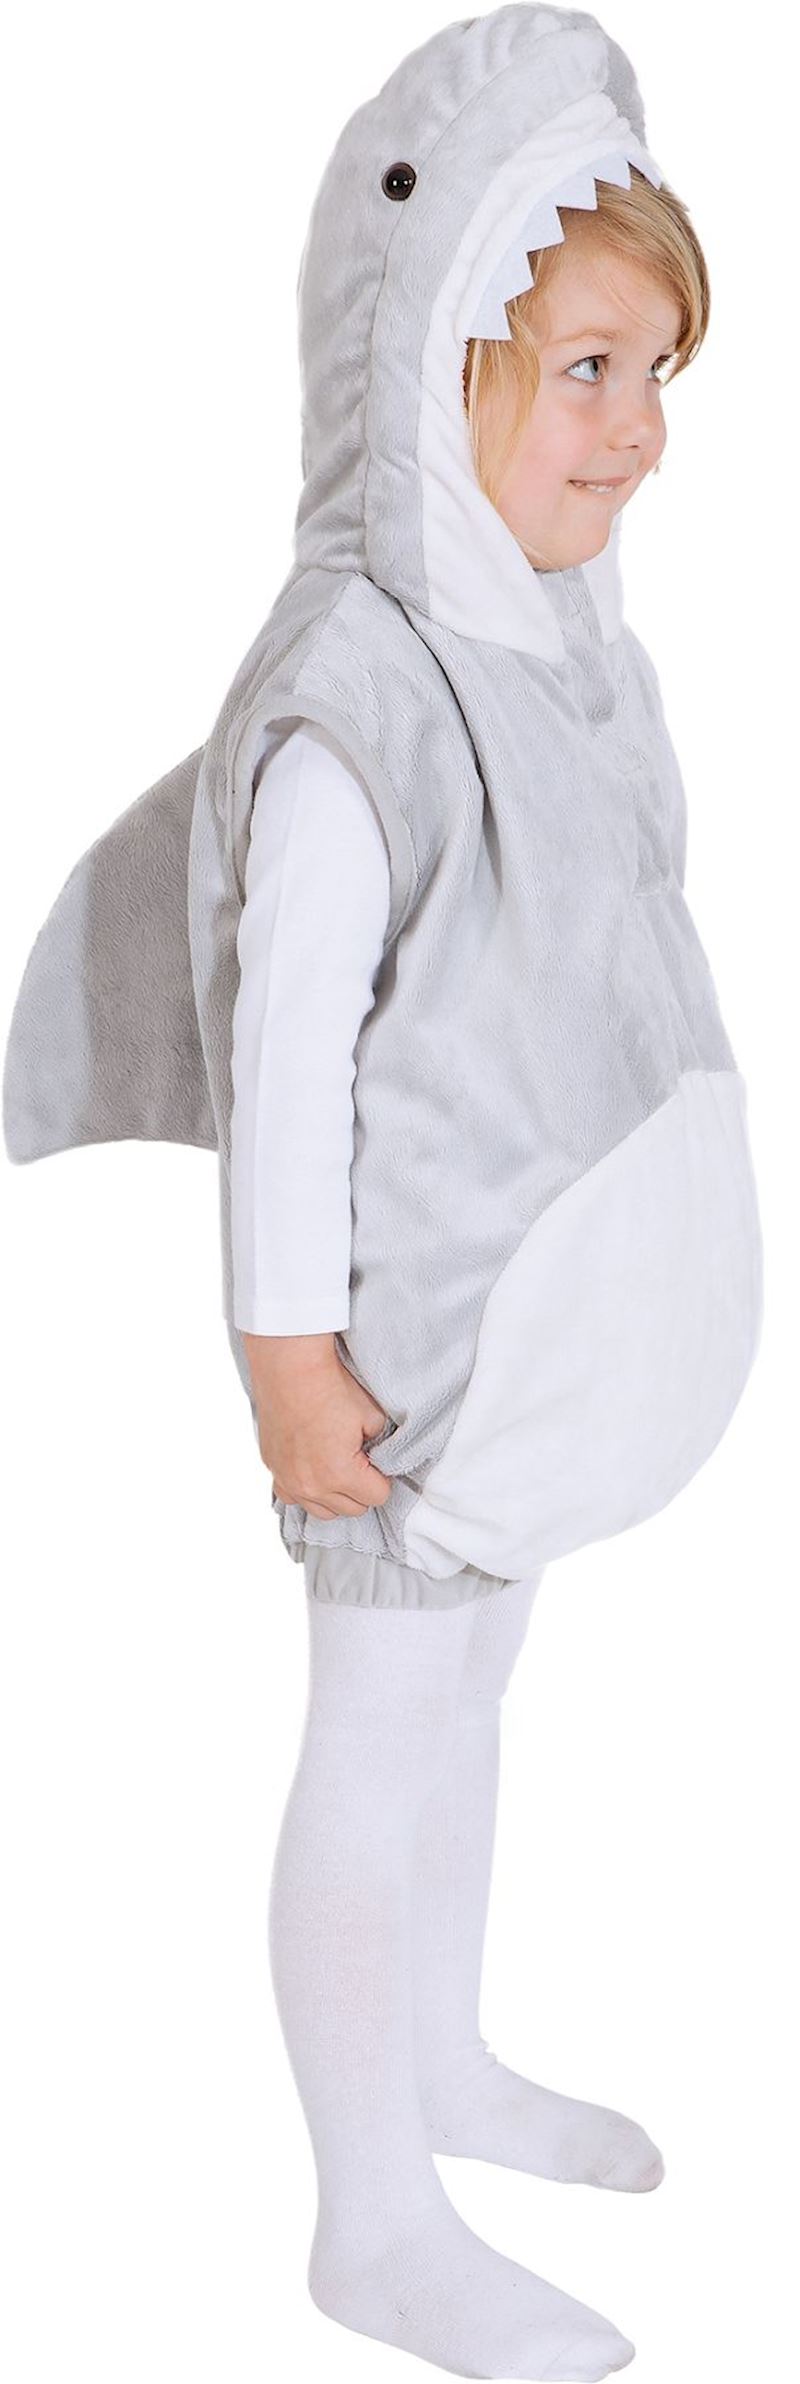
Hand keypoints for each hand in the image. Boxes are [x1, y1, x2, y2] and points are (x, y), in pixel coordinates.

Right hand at [241, 1331, 394, 1519]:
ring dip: (335, 1495)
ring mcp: (289, 1479)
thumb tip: (377, 1456)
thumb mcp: (372, 1415)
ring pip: (323, 1510)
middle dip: (361, 1488)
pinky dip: (306, 1490)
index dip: (382, 1478)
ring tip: (338, 1467)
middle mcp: (312, 1484)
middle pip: (352, 1509)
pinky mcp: (273, 1468)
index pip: (378, 1497)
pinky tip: (313, 1470)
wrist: (290, 1368)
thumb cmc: (330, 1386)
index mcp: (340, 1473)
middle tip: (360, 1462)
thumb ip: (380, 1444)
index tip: (377, 1461)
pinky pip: (293, 1497)